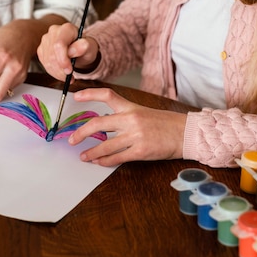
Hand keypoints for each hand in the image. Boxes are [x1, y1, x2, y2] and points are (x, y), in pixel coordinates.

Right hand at [37, 22, 99, 79]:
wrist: (80, 50)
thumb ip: (84, 46)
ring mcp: (46, 40)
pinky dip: (53, 72)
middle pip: (52, 55)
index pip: (59, 44)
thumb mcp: (90, 47)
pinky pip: (44, 64)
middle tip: (70, 76)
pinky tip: (61, 73)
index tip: (69, 70)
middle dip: (61, 69)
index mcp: (67, 28)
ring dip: (57, 73)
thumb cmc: (85, 47)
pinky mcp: (42, 49)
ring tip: (68, 76)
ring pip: (47, 61)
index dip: (63, 59)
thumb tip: (76, 49)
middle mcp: (54, 31)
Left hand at [68, 87, 186, 165]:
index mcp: (131, 107)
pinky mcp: (140, 151)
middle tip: (72, 139)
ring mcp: (135, 135)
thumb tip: (105, 127)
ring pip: (105, 145)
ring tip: (84, 157)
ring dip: (91, 153)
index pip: (107, 95)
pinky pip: (117, 158)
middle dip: (81, 133)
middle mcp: (130, 119)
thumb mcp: (143, 113)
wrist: (184, 133)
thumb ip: (125, 118)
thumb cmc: (164, 123)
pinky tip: (100, 162)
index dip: (90, 94)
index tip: (77, 96)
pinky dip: (105, 161)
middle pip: (98, 123)